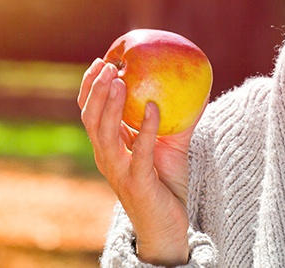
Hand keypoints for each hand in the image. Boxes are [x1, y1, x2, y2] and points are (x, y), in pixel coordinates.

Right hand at [77, 58, 197, 264]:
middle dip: (95, 90)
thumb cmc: (167, 180)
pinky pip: (139, 151)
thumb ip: (177, 115)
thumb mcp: (171, 141)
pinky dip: (145, 127)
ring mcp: (118, 171)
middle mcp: (107, 157)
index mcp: (109, 146)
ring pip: (104, 133)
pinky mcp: (136, 182)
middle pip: (90, 118)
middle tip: (107, 65)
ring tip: (119, 80)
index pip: (91, 113)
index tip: (100, 61)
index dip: (90, 87)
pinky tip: (153, 107)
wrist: (169, 223)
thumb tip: (194, 83)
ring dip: (110, 105)